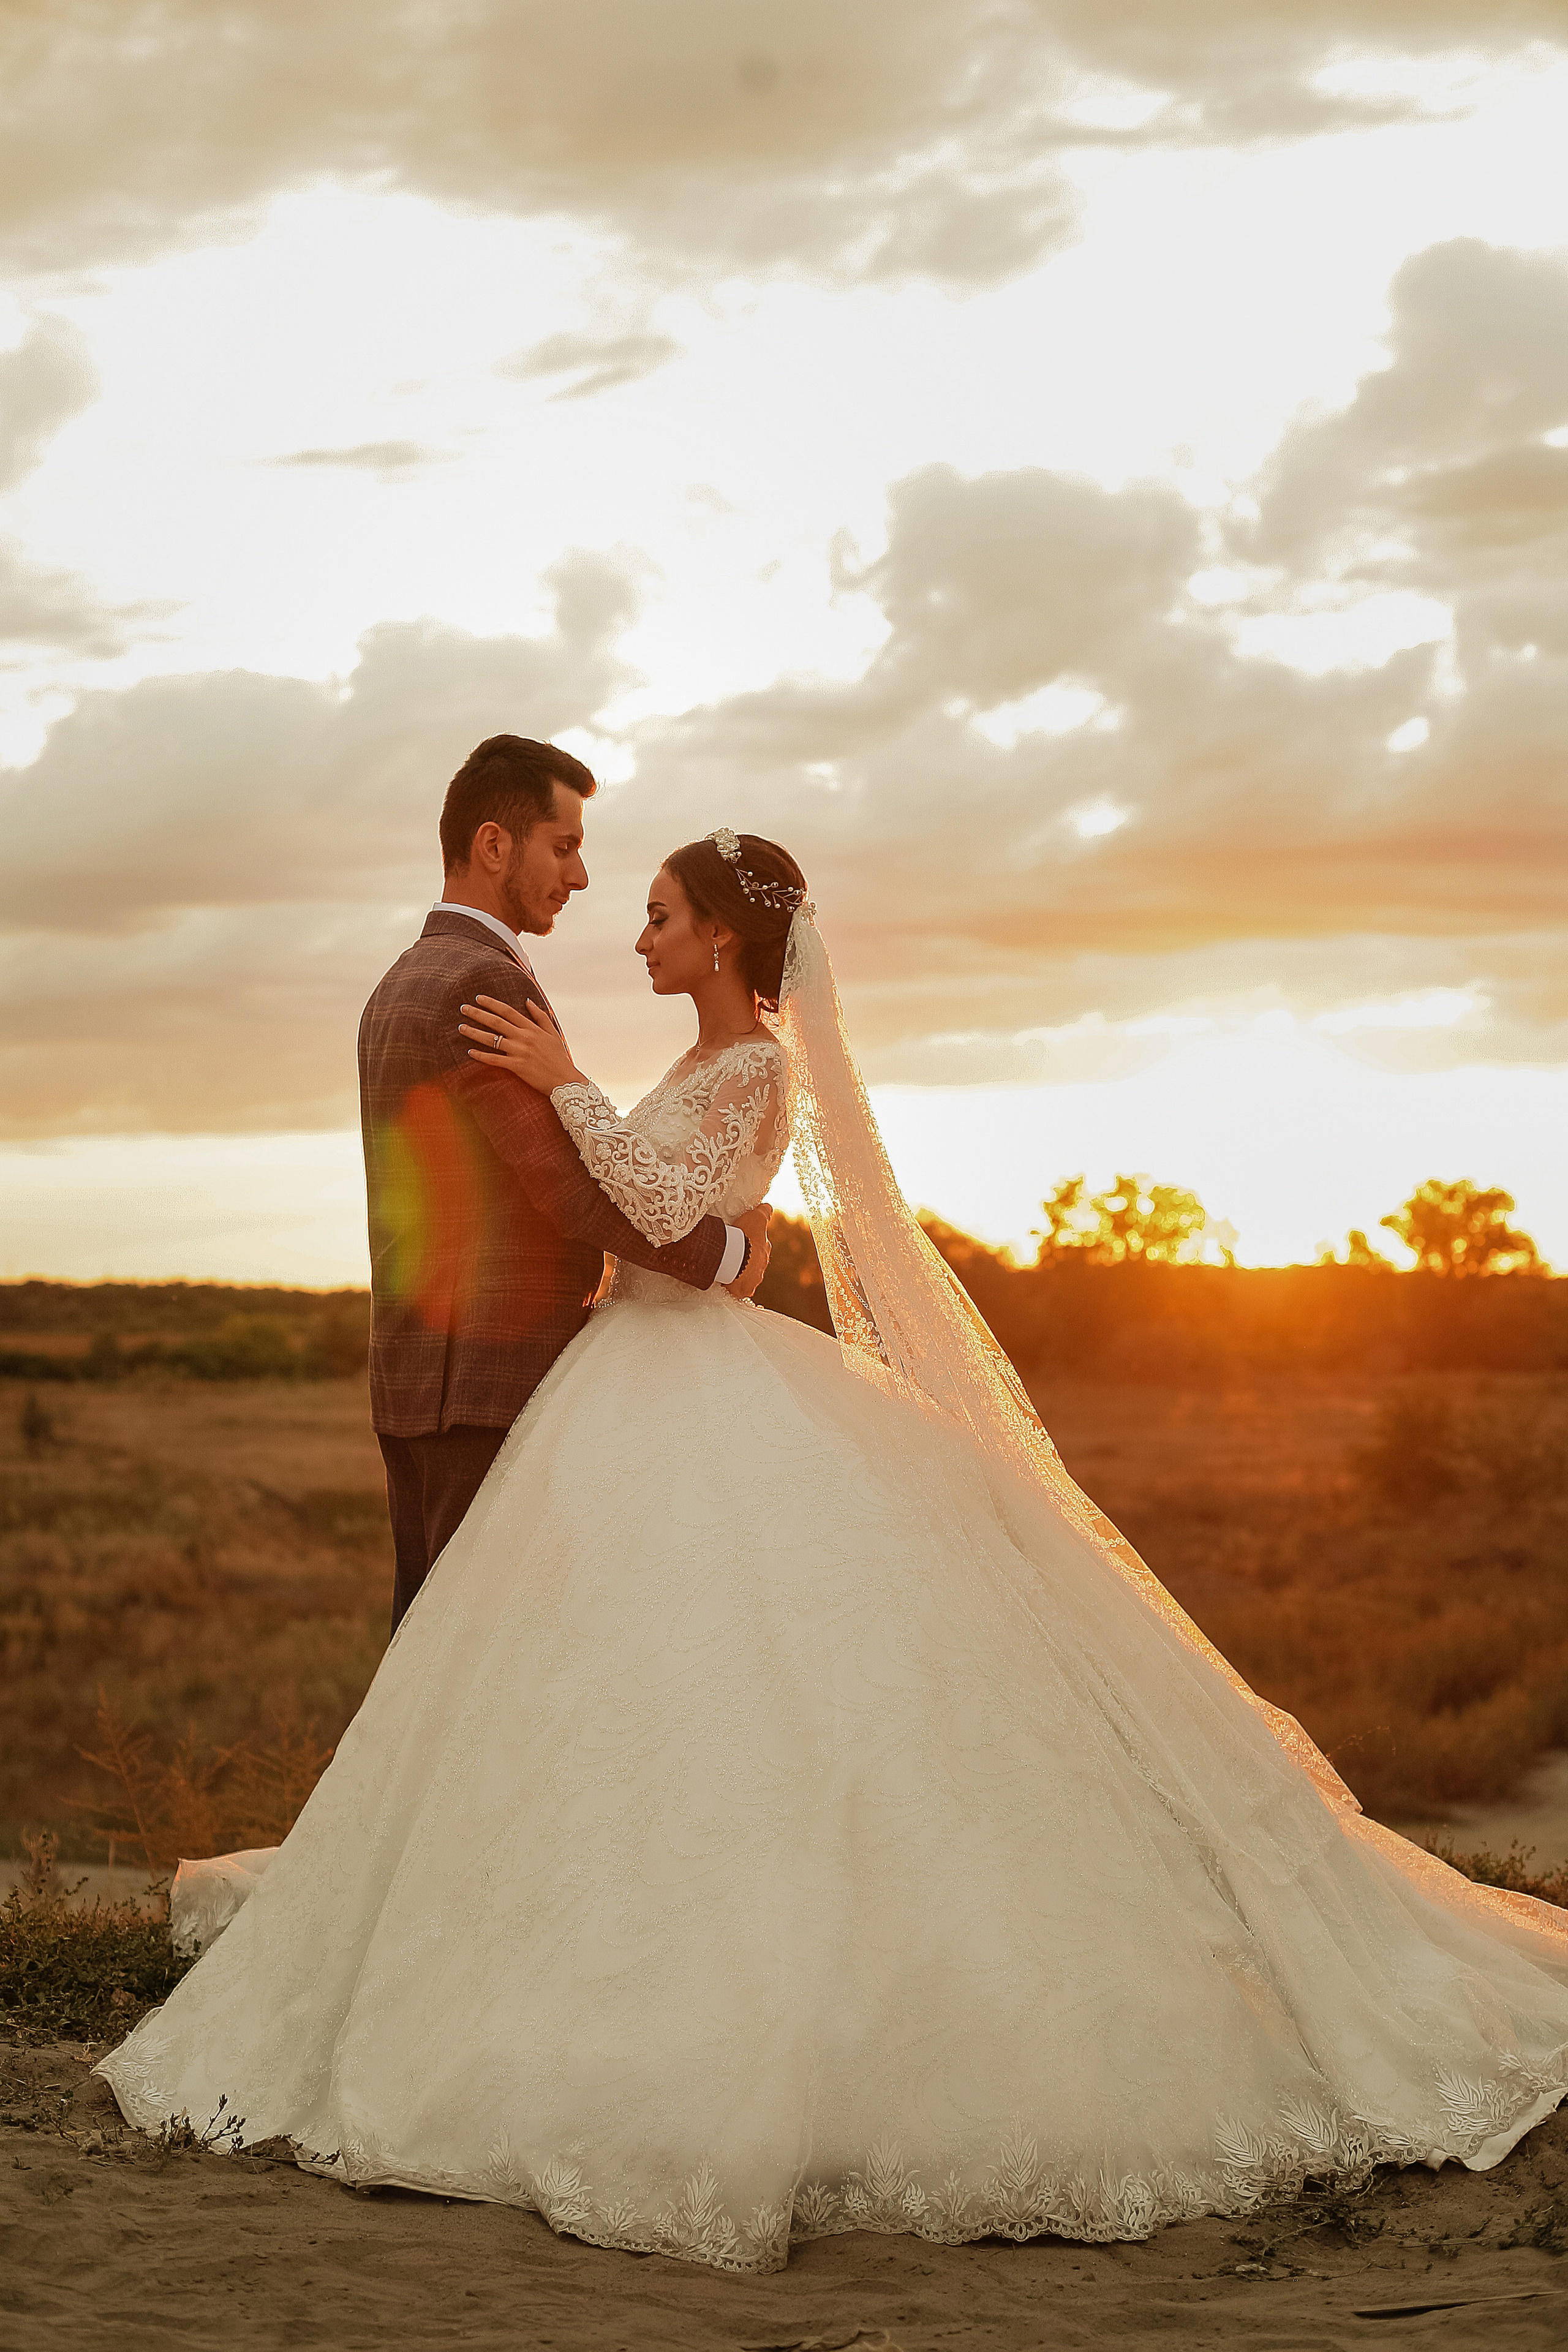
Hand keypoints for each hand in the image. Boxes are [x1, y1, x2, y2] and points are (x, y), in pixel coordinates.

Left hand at [459, 994, 582, 1093]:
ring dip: (474, 1032)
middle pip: (496, 1022)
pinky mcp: (516, 1067)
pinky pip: (495, 1059)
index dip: (492, 1003)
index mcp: (532, 1028)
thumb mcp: (553, 1033)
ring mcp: (519, 1052)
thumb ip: (540, 1016)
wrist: (565, 1080)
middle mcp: (524, 1037)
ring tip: (461, 1027)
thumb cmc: (559, 1057)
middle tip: (463, 1008)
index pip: (508, 1011)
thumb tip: (528, 1001)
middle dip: (478, 1014)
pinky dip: (481, 1056)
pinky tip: (470, 1052)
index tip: (479, 998)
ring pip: (492, 1039)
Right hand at [726, 1204, 771, 1299]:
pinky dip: (732, 1286)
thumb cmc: (746, 1236)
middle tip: (732, 1255)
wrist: (736, 1257)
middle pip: (753, 1263)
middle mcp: (761, 1266)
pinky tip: (725, 1282)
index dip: (751, 1244)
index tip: (742, 1242)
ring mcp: (753, 1279)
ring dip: (739, 1273)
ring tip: (726, 1268)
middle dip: (745, 1260)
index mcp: (764, 1250)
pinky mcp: (743, 1290)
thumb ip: (764, 1212)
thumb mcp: (756, 1217)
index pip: (759, 1247)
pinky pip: (738, 1289)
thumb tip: (768, 1207)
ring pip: (746, 1276)